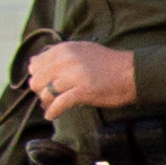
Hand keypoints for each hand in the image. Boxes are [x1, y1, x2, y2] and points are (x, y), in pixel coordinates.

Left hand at [23, 40, 140, 115]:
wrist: (132, 73)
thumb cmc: (109, 64)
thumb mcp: (82, 50)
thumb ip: (59, 54)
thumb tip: (33, 63)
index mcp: (65, 49)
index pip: (35, 65)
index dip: (39, 76)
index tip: (46, 83)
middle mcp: (66, 60)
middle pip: (36, 81)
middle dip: (41, 91)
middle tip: (50, 96)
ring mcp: (74, 76)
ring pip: (46, 93)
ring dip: (47, 103)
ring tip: (52, 106)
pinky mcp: (82, 91)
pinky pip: (58, 105)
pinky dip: (53, 112)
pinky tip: (52, 115)